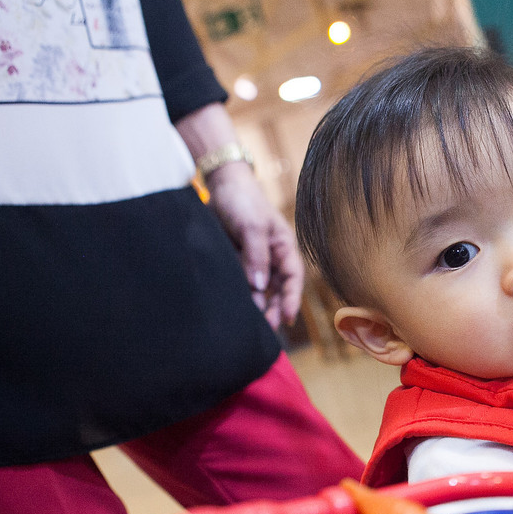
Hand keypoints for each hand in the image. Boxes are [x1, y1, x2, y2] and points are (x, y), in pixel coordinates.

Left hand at [205, 163, 303, 327]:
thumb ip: (256, 256)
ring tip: (249, 324)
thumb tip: (259, 287)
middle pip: (277, 289)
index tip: (287, 317)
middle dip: (273, 309)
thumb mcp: (251, 226)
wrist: (219, 184)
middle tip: (266, 329)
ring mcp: (253, 260)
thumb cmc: (243, 200)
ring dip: (257, 305)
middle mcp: (271, 257)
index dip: (291, 299)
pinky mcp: (236, 261)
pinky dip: (240, 296)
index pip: (293, 278)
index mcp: (284, 247)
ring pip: (259, 289)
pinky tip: (234, 308)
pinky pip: (240, 283)